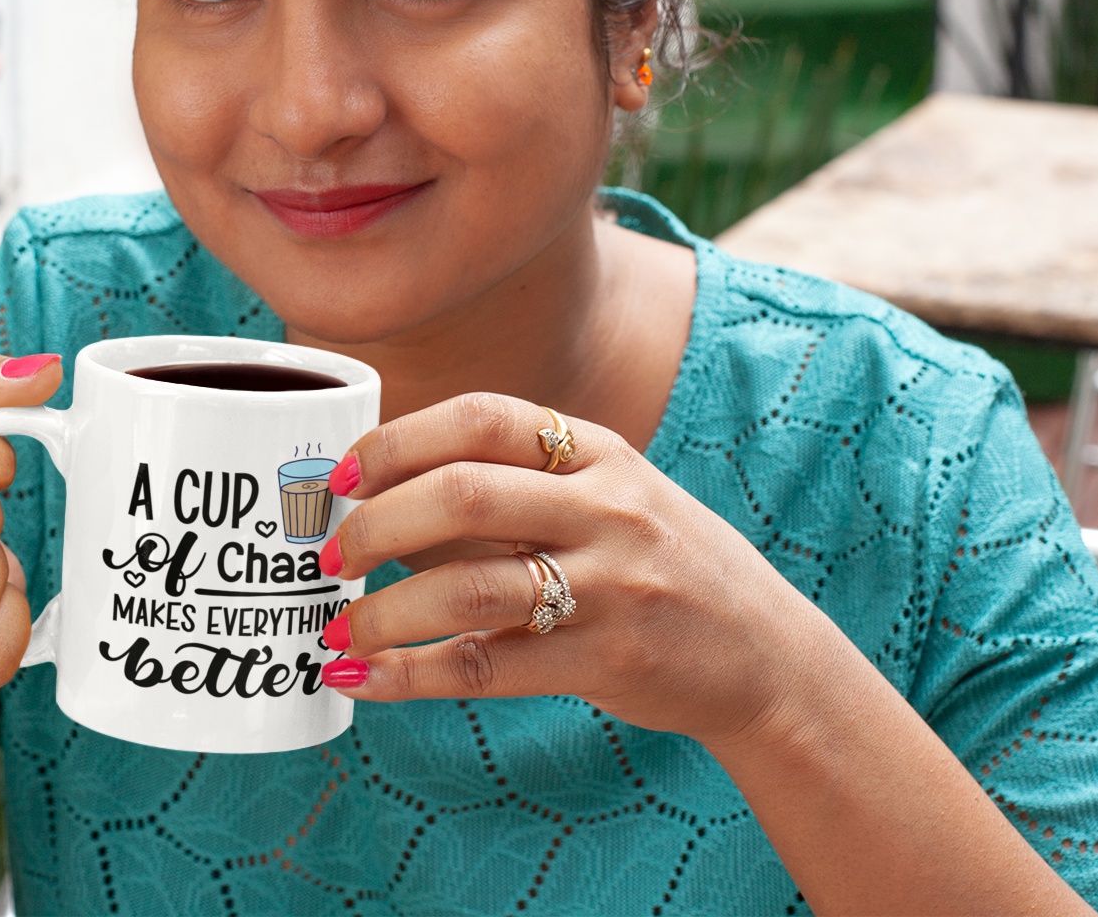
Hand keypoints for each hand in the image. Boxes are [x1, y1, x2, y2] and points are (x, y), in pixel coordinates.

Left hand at [317, 392, 827, 747]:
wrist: (766, 650)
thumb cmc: (658, 559)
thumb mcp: (607, 494)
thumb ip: (516, 484)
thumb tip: (388, 495)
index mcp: (597, 450)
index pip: (481, 419)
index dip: (398, 441)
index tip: (342, 475)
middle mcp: (605, 505)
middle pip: (464, 494)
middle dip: (377, 524)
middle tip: (331, 555)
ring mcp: (611, 583)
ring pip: (470, 587)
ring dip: (385, 611)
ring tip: (338, 630)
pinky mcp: (608, 659)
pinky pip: (489, 667)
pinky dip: (413, 675)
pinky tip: (367, 680)